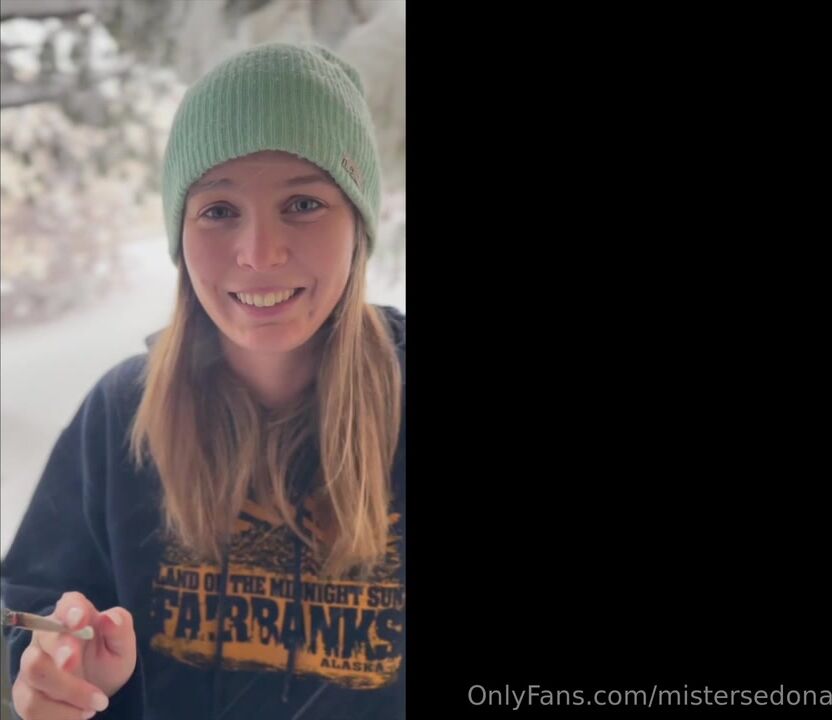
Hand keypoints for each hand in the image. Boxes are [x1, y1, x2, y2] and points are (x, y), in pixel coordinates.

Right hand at [11, 591, 136, 718]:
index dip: (72, 610)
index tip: (81, 621)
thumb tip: (110, 618)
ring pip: (36, 672)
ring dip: (68, 690)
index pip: (69, 603)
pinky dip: (59, 714)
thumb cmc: (110, 660)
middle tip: (76, 664)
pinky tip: (82, 714)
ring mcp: (33, 664)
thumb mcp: (123, 647)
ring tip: (97, 703)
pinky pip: (31, 704)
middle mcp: (49, 635)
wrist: (99, 692)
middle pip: (45, 637)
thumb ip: (120, 629)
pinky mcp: (24, 692)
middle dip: (62, 651)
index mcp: (75, 616)